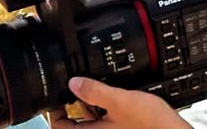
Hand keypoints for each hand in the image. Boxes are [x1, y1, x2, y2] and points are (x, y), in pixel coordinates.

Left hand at [50, 77, 186, 127]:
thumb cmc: (151, 125)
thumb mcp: (120, 101)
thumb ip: (94, 91)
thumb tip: (73, 83)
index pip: (60, 127)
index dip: (55, 111)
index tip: (58, 95)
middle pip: (75, 125)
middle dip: (74, 106)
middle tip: (76, 88)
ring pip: (91, 124)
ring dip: (89, 108)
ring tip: (95, 90)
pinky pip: (105, 124)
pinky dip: (104, 112)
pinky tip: (113, 99)